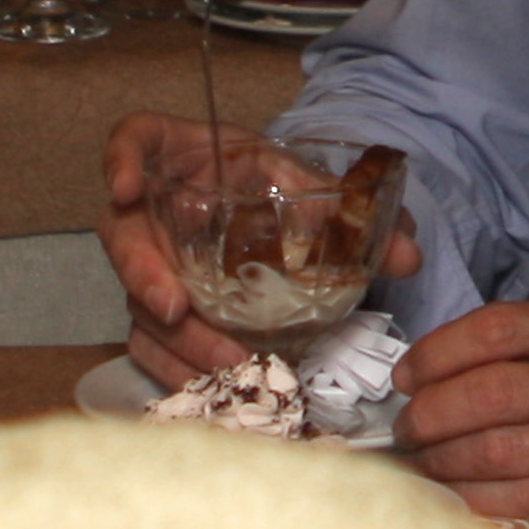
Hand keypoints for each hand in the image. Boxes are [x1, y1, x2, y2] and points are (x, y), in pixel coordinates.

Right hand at [97, 112, 421, 387]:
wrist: (275, 218)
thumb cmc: (278, 190)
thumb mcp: (313, 188)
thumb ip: (354, 214)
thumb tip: (409, 257)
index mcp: (181, 158)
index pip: (132, 140)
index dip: (120, 159)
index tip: (127, 187)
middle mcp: (151, 210)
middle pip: (121, 235)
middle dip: (142, 274)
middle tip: (174, 307)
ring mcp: (150, 263)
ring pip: (137, 301)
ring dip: (174, 337)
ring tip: (224, 362)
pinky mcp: (161, 310)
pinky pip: (149, 343)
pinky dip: (176, 369)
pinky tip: (213, 388)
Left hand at [396, 305, 528, 528]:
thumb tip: (459, 366)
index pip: (502, 329)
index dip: (440, 351)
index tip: (410, 372)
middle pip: (489, 394)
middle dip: (429, 412)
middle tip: (406, 425)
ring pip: (498, 452)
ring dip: (442, 461)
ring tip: (420, 463)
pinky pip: (525, 503)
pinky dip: (476, 502)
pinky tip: (453, 499)